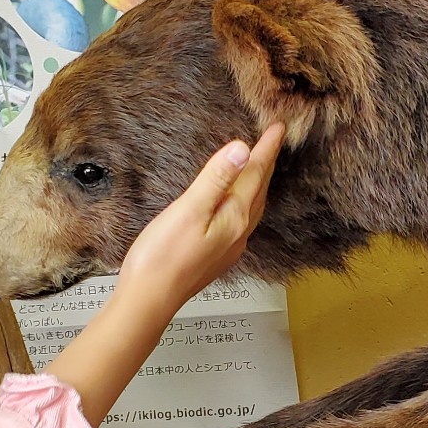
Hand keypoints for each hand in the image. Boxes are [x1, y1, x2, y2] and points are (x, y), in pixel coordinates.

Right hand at [43, 123, 282, 426]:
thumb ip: (216, 179)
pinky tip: (235, 203)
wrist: (149, 300)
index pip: (255, 174)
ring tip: (260, 167)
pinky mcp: (216, 255)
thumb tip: (242, 149)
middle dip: (267, 164)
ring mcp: (229, 246)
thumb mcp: (189, 210)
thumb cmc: (162, 257)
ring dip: (257, 184)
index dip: (266, 149)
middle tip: (274, 140)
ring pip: (251, 207)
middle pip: (259, 190)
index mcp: (234, 218)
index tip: (278, 126)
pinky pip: (240, 220)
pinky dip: (243, 201)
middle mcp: (238, 233)